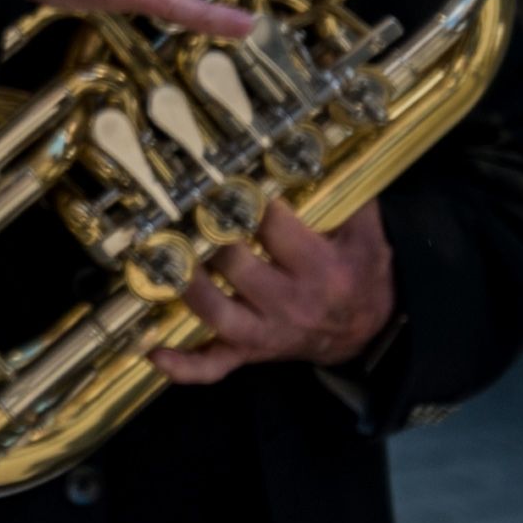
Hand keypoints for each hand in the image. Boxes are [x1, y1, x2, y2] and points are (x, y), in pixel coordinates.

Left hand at [149, 199, 394, 383]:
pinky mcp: (250, 353)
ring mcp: (266, 333)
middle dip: (212, 238)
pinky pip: (215, 367)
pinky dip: (185, 366)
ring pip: (218, 315)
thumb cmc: (360, 273)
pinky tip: (154, 352)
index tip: (228, 181)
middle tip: (192, 212)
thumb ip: (350, 198)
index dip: (248, 201)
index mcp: (322, 269)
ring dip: (188, 288)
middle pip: (238, 268)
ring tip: (164, 259)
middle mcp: (292, 304)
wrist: (368, 330)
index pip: (274, 228)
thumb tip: (322, 156)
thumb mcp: (368, 235)